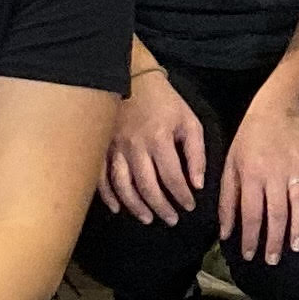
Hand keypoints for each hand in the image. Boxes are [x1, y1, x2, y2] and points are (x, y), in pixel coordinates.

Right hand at [102, 63, 208, 223]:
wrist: (132, 79)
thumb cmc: (165, 102)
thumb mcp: (189, 121)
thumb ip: (196, 153)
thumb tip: (197, 183)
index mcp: (159, 139)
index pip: (172, 177)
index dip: (181, 196)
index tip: (189, 206)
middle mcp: (135, 146)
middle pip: (147, 186)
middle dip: (160, 207)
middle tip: (171, 220)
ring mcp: (115, 148)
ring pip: (123, 185)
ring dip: (135, 206)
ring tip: (148, 219)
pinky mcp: (102, 147)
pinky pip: (101, 177)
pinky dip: (108, 195)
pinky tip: (118, 208)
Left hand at [222, 86, 298, 264]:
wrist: (276, 108)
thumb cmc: (248, 139)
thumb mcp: (230, 165)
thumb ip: (227, 199)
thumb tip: (225, 232)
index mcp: (251, 174)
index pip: (251, 213)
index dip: (250, 237)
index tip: (249, 255)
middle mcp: (274, 174)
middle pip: (276, 214)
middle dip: (274, 240)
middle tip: (273, 260)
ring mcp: (297, 168)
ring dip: (298, 227)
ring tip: (296, 247)